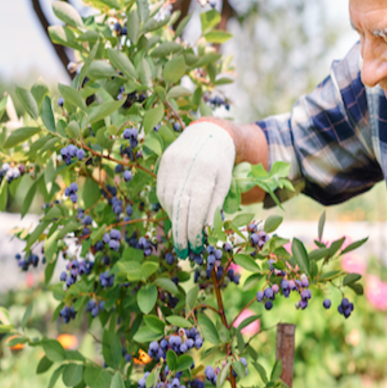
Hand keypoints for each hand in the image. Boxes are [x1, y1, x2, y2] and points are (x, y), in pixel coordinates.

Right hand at [156, 121, 234, 257]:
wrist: (208, 133)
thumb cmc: (220, 164)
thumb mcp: (224, 184)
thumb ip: (214, 207)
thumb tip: (207, 234)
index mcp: (206, 174)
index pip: (196, 210)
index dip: (194, 232)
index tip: (195, 248)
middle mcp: (187, 169)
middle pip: (179, 209)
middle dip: (181, 234)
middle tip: (184, 253)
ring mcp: (172, 165)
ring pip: (169, 203)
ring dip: (175, 222)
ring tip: (182, 235)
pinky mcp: (163, 165)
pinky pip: (162, 193)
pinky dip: (169, 207)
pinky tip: (177, 213)